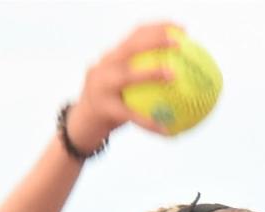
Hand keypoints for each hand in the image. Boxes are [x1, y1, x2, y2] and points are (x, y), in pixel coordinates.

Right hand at [65, 22, 181, 151]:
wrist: (82, 125)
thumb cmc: (111, 105)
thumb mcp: (123, 86)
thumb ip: (143, 78)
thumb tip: (182, 79)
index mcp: (112, 58)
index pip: (136, 35)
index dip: (158, 28)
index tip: (181, 28)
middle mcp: (105, 67)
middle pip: (131, 46)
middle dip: (155, 39)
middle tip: (180, 43)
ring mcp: (102, 87)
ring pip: (128, 75)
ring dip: (152, 73)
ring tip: (175, 76)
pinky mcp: (104, 109)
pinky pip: (132, 116)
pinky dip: (151, 123)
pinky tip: (169, 131)